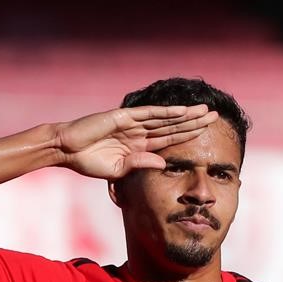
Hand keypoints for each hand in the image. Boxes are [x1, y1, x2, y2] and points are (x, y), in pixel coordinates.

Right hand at [52, 106, 217, 179]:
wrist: (66, 150)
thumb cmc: (87, 161)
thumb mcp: (118, 170)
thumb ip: (140, 165)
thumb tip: (164, 164)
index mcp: (139, 146)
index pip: (169, 140)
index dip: (188, 136)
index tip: (207, 135)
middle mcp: (140, 132)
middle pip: (173, 126)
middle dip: (194, 122)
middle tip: (216, 117)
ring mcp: (133, 123)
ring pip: (166, 118)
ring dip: (186, 115)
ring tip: (206, 111)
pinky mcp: (124, 117)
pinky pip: (149, 114)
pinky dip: (166, 113)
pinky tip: (183, 111)